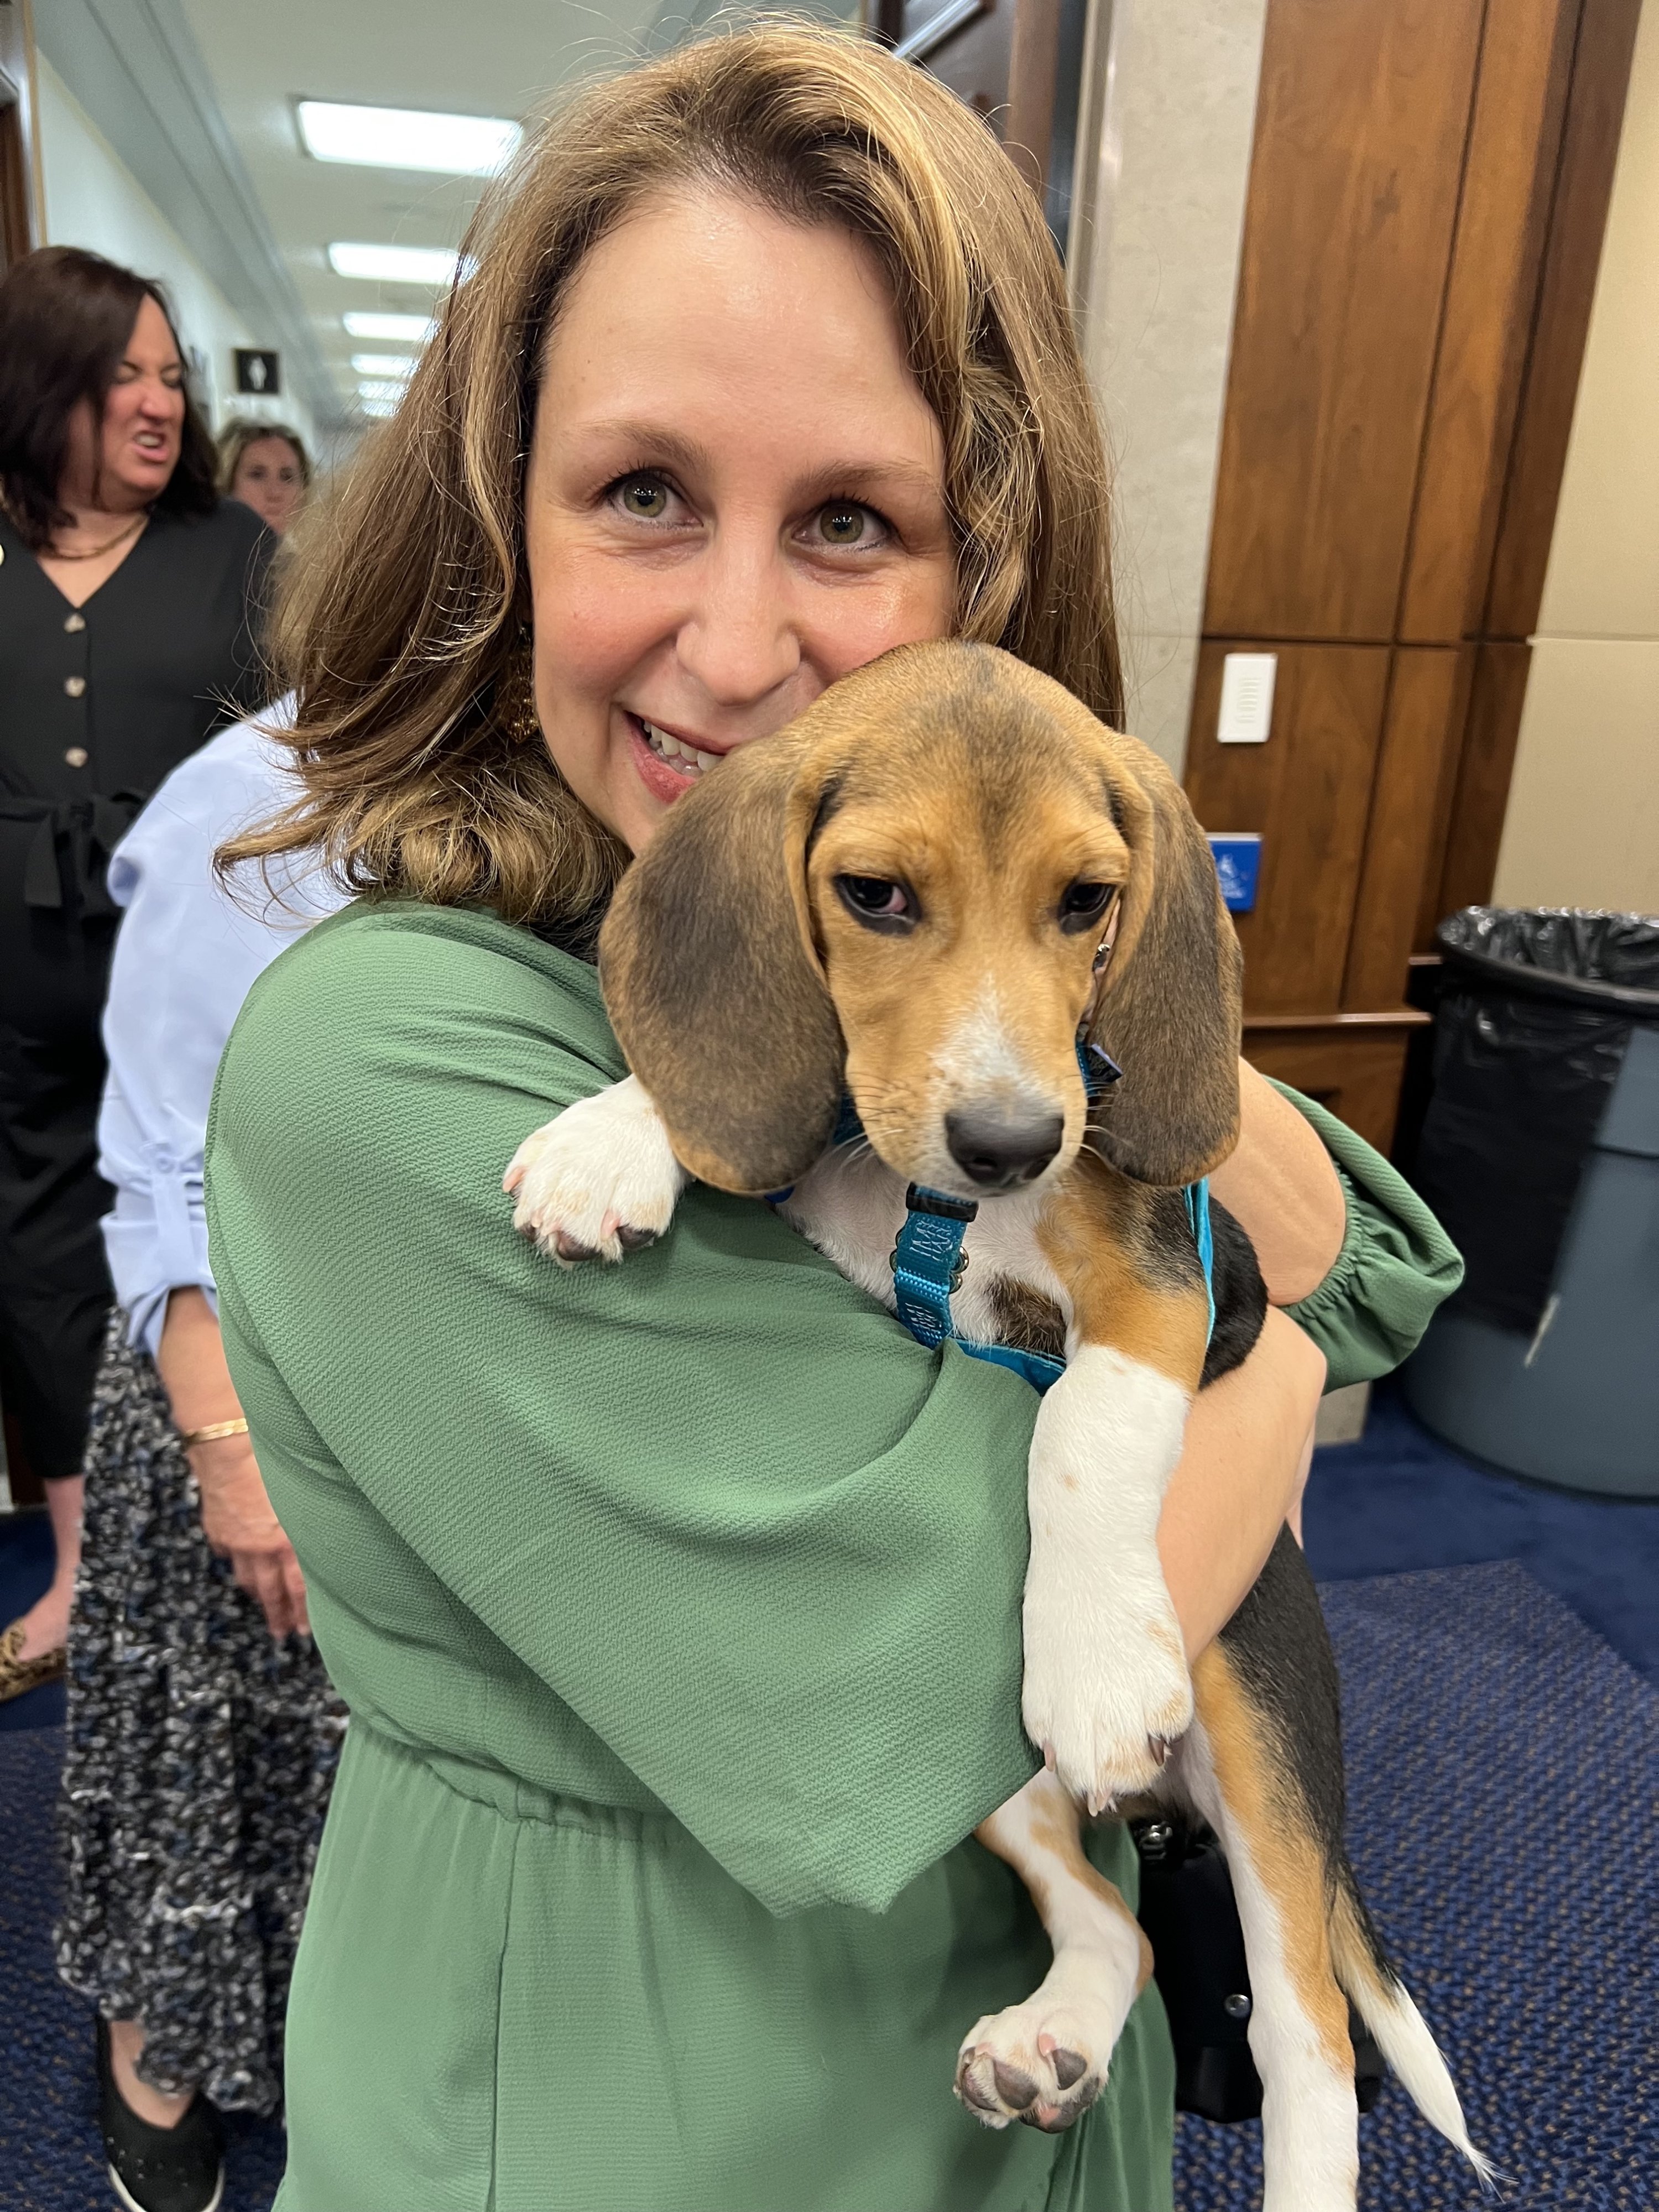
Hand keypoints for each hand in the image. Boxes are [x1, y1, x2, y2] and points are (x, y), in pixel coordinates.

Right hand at [192, 1433, 309, 1639]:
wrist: (229, 1447)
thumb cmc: (275, 1463)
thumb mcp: (309, 1493)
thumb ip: (320, 1519)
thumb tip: (335, 1535)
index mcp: (289, 1540)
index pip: (298, 1587)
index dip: (302, 1611)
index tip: (304, 1631)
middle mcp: (261, 1547)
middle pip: (271, 1589)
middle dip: (277, 1613)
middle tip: (281, 1633)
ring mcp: (235, 1540)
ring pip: (247, 1575)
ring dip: (257, 1593)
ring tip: (263, 1606)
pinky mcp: (217, 1528)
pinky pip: (227, 1552)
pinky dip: (235, 1562)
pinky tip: (239, 1566)